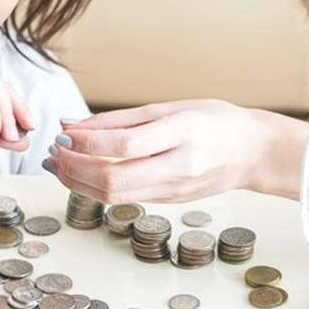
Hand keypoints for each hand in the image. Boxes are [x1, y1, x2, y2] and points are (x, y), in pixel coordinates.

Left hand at [45, 99, 260, 202]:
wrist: (254, 153)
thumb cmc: (214, 121)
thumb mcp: (170, 107)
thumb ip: (121, 119)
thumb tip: (74, 127)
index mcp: (182, 134)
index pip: (124, 145)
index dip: (87, 143)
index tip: (63, 134)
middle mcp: (179, 166)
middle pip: (114, 180)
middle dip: (75, 169)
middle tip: (54, 153)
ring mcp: (175, 189)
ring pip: (114, 196)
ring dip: (78, 183)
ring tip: (59, 164)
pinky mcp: (170, 202)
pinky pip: (126, 198)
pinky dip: (96, 188)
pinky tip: (82, 173)